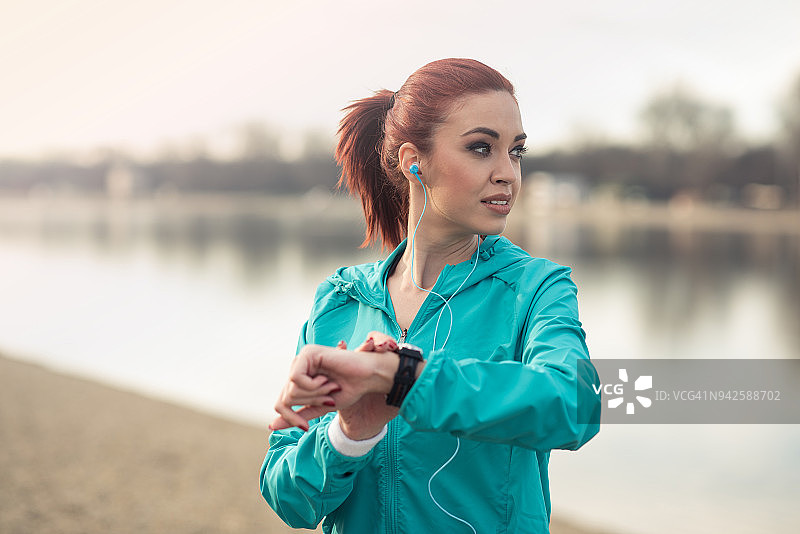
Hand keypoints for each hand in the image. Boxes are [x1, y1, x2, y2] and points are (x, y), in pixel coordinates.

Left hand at [269, 332, 399, 432]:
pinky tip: (326, 379)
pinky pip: (296, 379)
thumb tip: (272, 426)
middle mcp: (298, 366)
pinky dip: (313, 386)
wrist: (368, 377)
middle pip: (285, 398)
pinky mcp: (307, 353)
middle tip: (329, 398)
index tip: (305, 427)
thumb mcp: (321, 407)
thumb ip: (299, 414)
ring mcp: (302, 358)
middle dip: (309, 403)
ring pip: (291, 389)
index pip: (281, 403)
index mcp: (299, 377)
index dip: (291, 418)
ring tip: (330, 386)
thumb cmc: (349, 389)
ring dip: (315, 395)